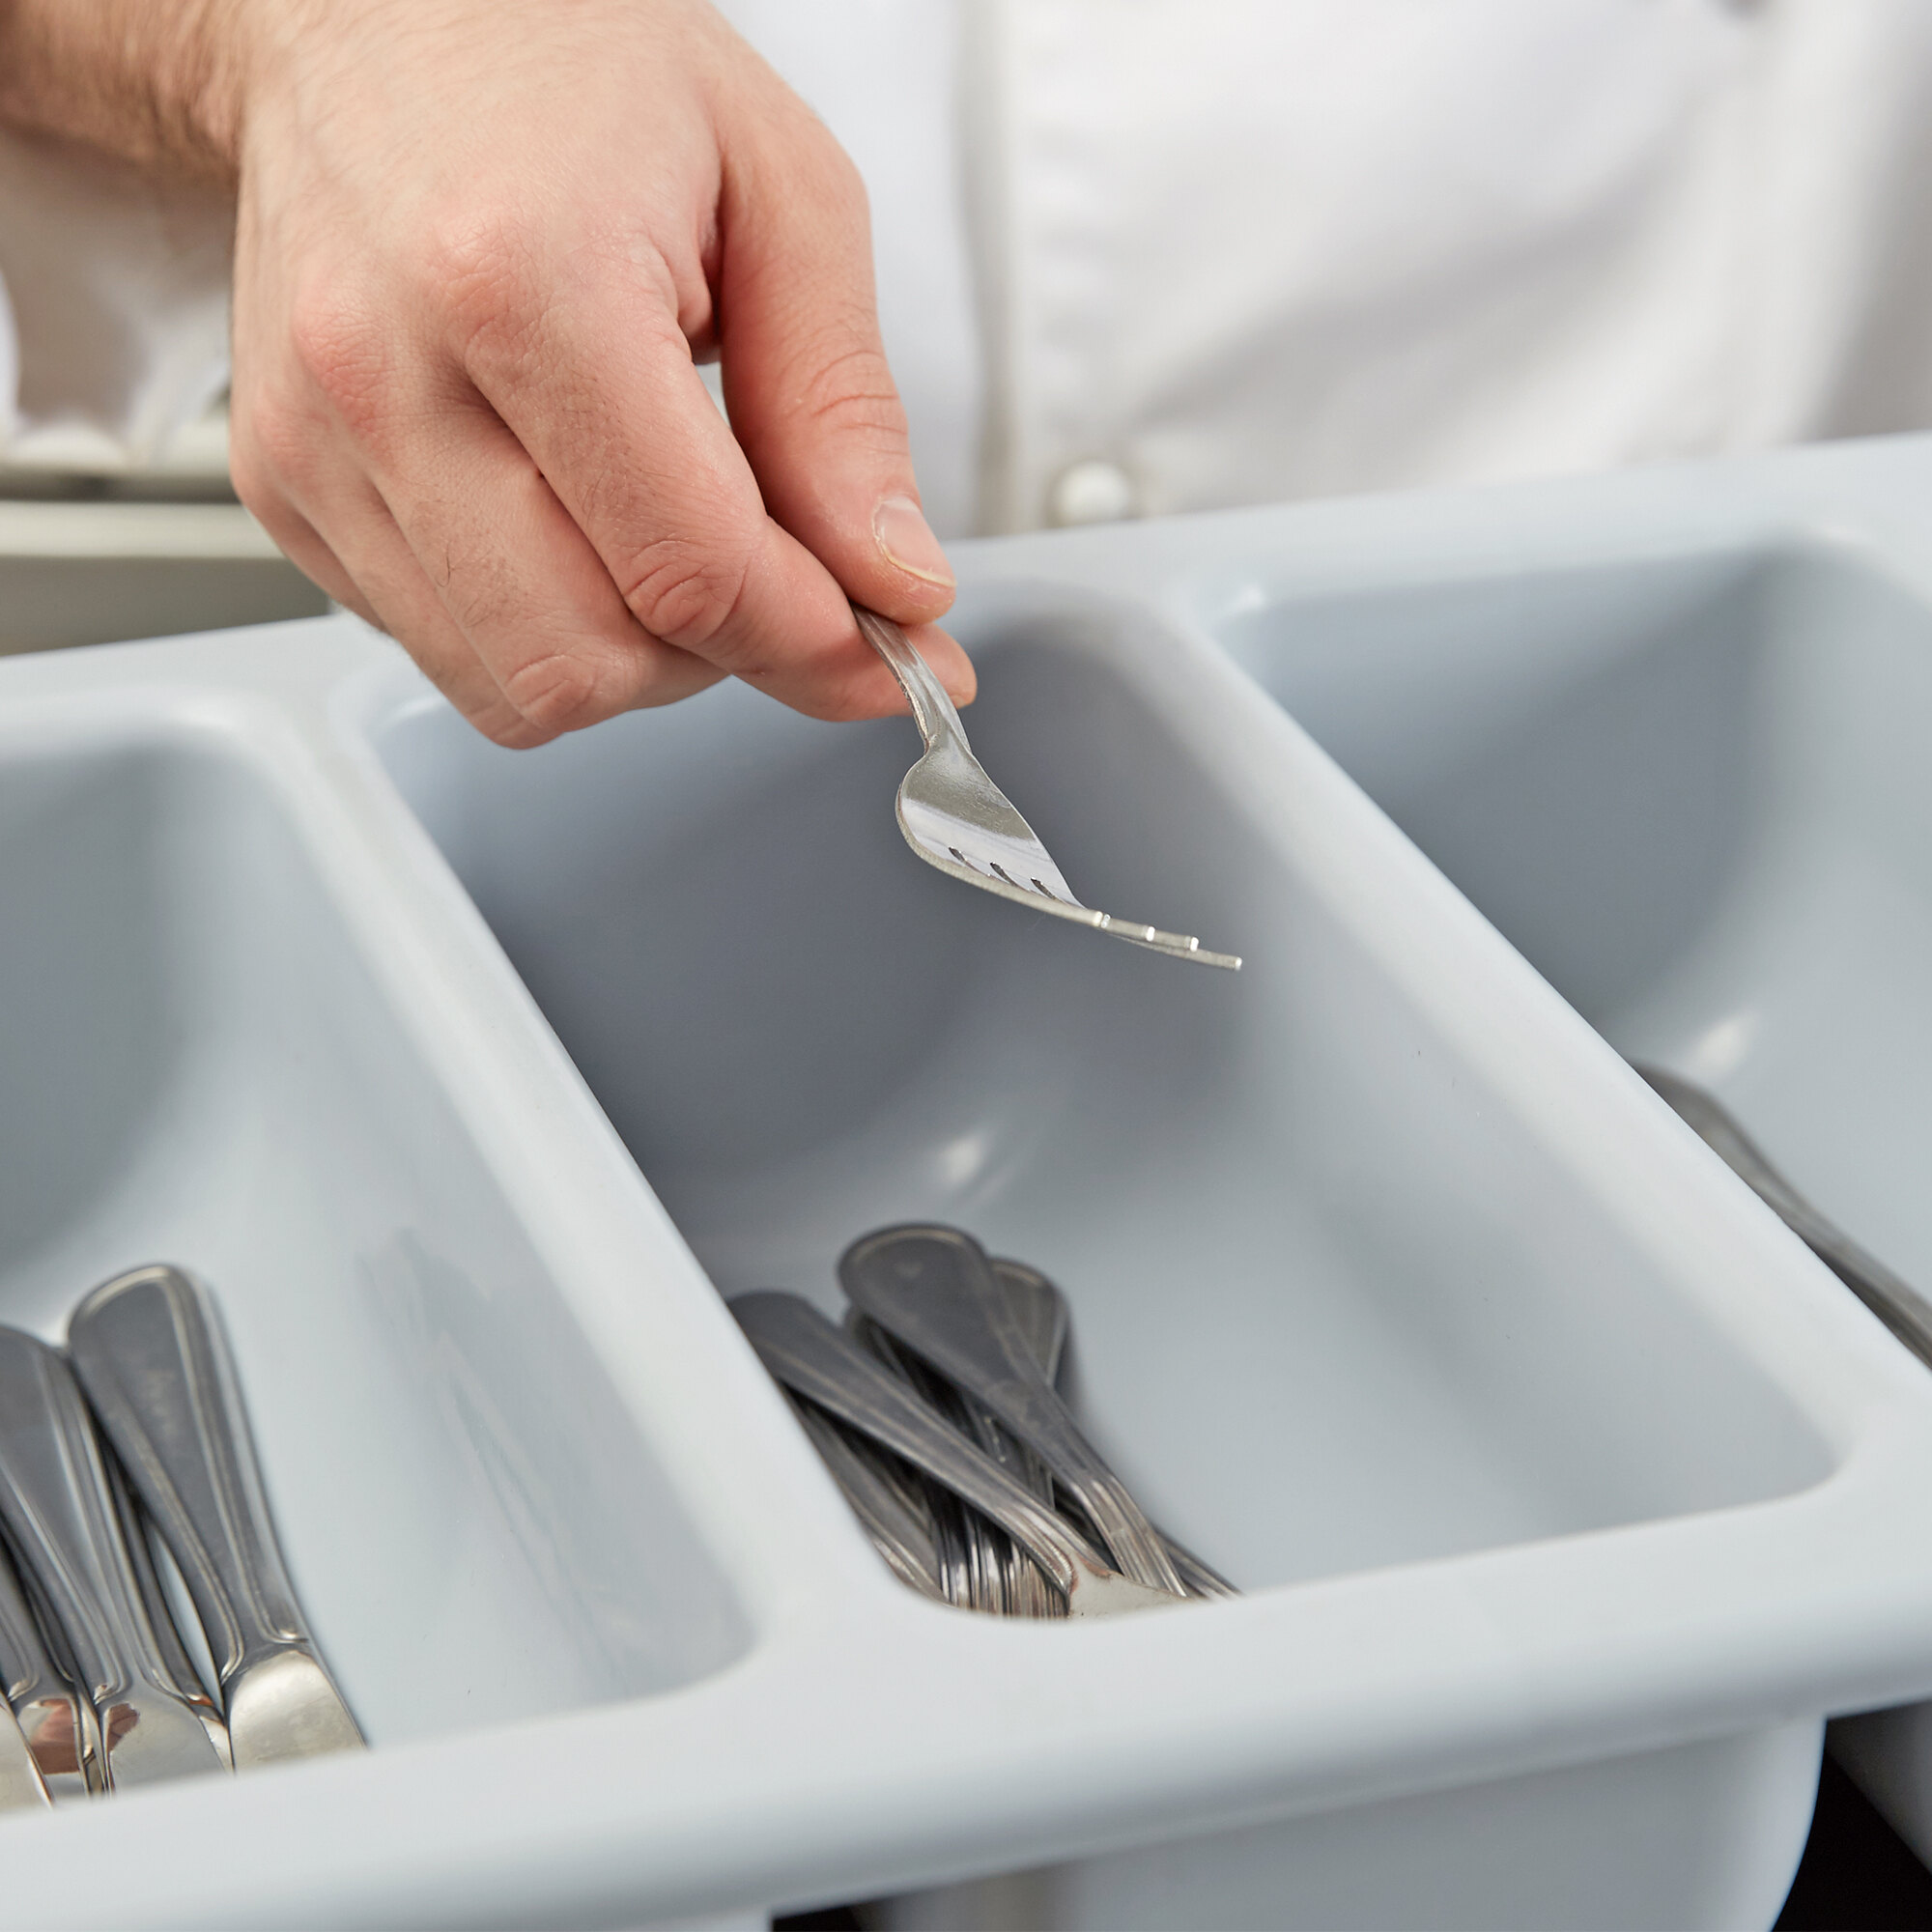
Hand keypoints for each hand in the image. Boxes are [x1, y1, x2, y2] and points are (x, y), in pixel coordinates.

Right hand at [2, 0, 971, 744]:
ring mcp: (315, 443)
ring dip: (632, 661)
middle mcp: (389, 375)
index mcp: (524, 280)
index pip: (693, 570)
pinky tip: (569, 518)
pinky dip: (540, 629)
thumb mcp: (780, 193)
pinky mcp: (281, 487)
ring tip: (667, 539)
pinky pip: (443, 650)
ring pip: (515, 690)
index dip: (817, 641)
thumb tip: (896, 586)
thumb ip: (842, 411)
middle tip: (776, 576)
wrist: (369, 18)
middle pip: (595, 664)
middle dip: (722, 656)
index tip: (893, 655)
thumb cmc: (571, 68)